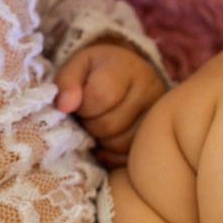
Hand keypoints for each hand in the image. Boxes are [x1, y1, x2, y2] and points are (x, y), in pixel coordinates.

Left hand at [54, 41, 165, 166]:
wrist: (130, 72)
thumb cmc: (99, 69)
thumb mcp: (78, 65)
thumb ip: (66, 81)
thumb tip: (64, 106)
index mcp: (125, 68)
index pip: (100, 97)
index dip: (82, 106)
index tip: (79, 102)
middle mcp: (149, 90)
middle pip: (109, 125)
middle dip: (89, 124)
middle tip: (87, 115)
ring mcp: (158, 116)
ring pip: (120, 145)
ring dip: (101, 139)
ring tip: (99, 123)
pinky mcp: (159, 136)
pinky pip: (130, 157)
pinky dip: (113, 153)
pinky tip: (108, 138)